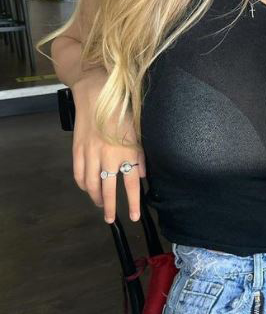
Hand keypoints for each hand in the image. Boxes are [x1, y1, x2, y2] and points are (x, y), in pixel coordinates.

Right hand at [71, 71, 146, 223]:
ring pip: (91, 185)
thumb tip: (141, 174)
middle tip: (111, 219)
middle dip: (110, 207)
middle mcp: (108, 156)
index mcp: (126, 151)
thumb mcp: (137, 130)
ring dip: (95, 198)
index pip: (131, 183)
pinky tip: (87, 188)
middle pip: (108, 189)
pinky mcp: (78, 150)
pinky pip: (79, 174)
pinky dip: (83, 185)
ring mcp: (91, 154)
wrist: (96, 94)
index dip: (133, 202)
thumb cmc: (121, 110)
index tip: (134, 216)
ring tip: (100, 205)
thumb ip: (139, 154)